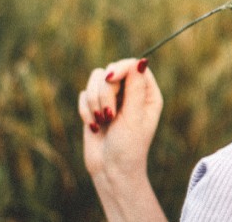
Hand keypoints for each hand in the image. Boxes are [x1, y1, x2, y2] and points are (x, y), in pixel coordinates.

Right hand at [79, 58, 162, 175]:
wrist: (110, 171)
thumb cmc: (128, 147)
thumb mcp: (133, 117)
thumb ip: (135, 88)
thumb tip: (141, 61)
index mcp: (148, 93)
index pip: (134, 65)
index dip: (120, 68)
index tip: (110, 78)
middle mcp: (131, 92)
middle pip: (112, 70)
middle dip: (105, 93)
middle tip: (109, 116)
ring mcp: (112, 98)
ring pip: (95, 79)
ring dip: (94, 102)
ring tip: (101, 122)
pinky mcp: (95, 105)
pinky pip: (83, 93)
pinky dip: (85, 110)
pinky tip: (93, 126)